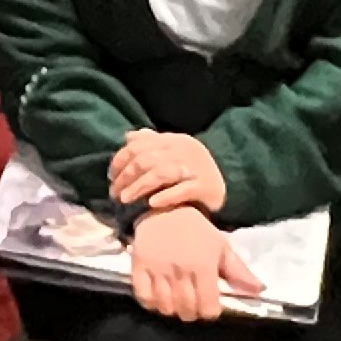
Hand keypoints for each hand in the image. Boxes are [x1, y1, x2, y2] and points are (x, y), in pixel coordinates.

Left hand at [106, 129, 225, 212]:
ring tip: (126, 199)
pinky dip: (165, 196)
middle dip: (126, 176)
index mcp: (174, 140)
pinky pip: (182, 190)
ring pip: (161, 173)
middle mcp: (185, 150)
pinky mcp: (205, 186)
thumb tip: (129, 137)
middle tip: (115, 193)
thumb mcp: (174, 153)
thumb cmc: (194, 171)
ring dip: (139, 186)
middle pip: (147, 159)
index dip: (121, 160)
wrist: (229, 185)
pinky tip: (151, 204)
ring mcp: (196, 168)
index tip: (111, 176)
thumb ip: (152, 144)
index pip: (140, 145)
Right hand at [126, 205, 265, 322]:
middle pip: (187, 310)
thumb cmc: (197, 230)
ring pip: (165, 307)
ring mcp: (158, 269)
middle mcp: (181, 270)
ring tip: (176, 301)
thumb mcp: (221, 247)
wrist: (165, 207)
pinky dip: (152, 303)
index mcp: (204, 265)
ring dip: (173, 309)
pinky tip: (159, 296)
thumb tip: (259, 291)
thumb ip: (239, 272)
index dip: (210, 311)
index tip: (209, 305)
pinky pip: (144, 297)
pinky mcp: (139, 267)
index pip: (208, 308)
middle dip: (192, 313)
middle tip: (193, 305)